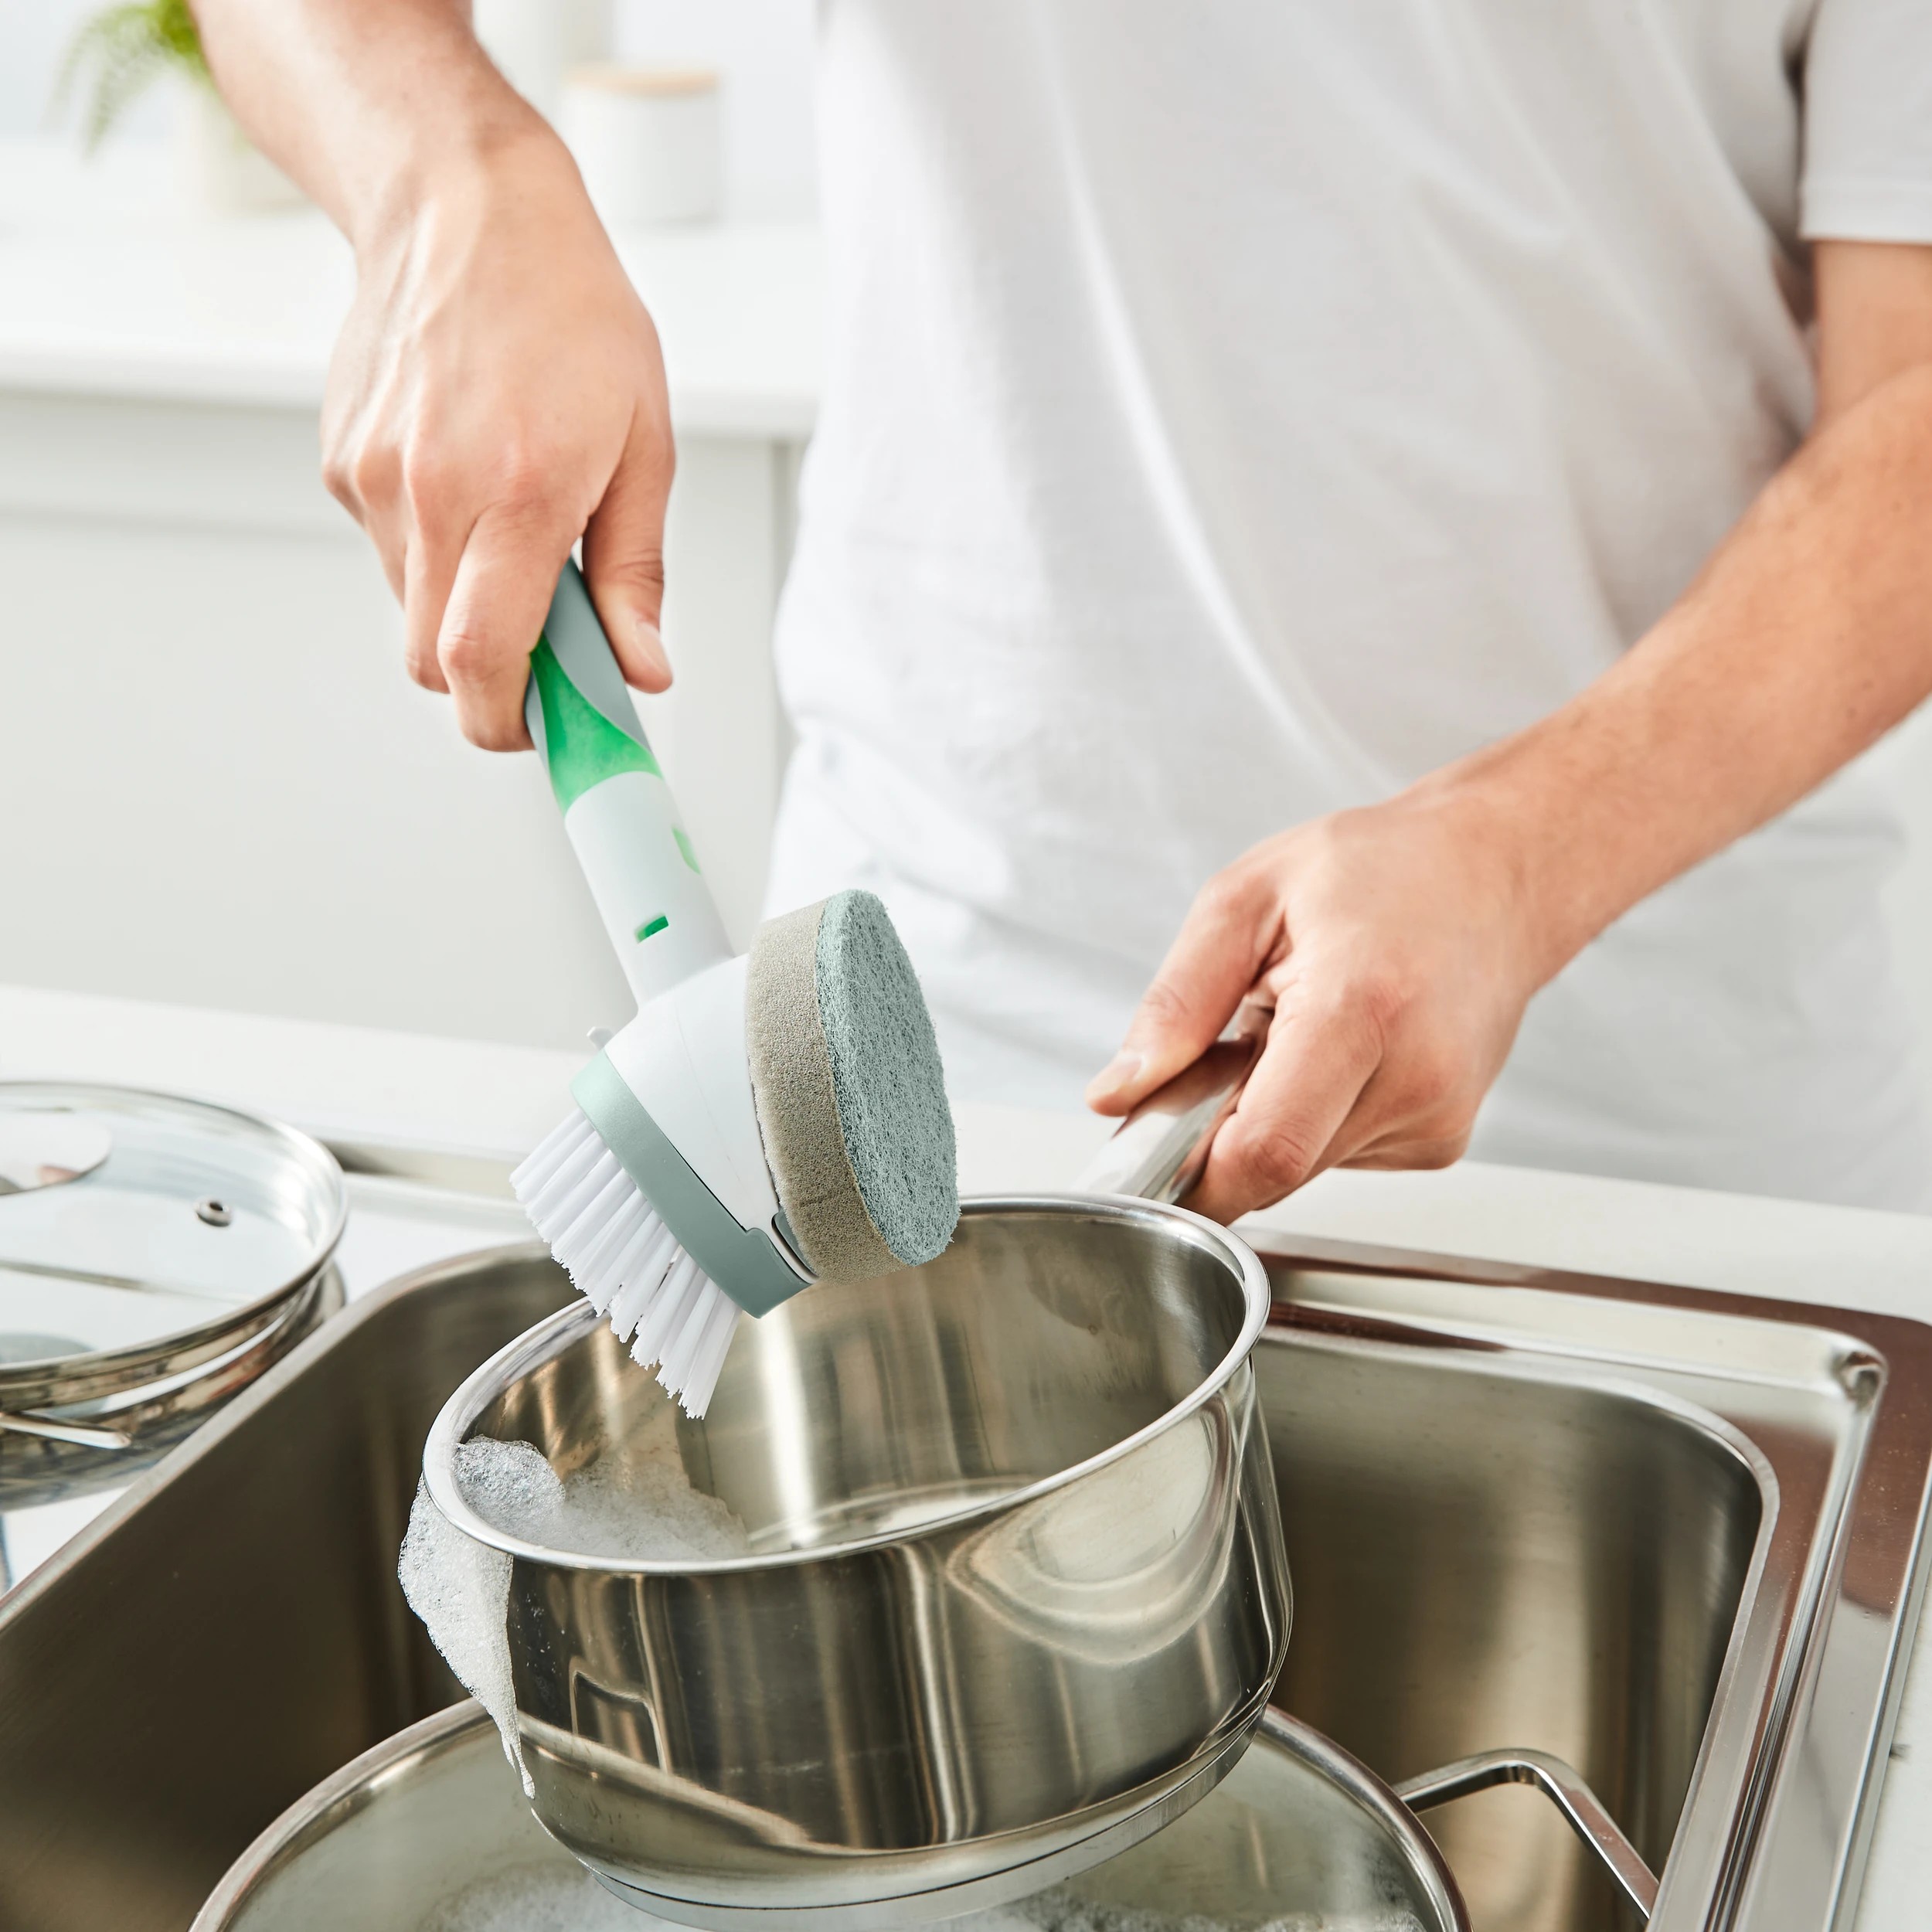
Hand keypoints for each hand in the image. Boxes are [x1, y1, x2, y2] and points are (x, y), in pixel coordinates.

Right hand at [322, 123, 673, 747]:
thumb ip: (634, 574)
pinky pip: (390, 551)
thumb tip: (640, 669)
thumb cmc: (571, 314)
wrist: (464, 208)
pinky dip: (433, 550)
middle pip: (436, 663)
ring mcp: (373, 480)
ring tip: (515, 525)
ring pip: (412, 610)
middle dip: (492, 682)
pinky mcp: (341, 463)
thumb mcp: (645, 445)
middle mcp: (430, 494)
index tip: (550, 734)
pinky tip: (468, 477)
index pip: (484, 664)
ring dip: (467, 606)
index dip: (511, 724)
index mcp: (516, 494)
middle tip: (551, 648)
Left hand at [1085, 784, 1545, 1222]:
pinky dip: (1317, 1116)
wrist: (1497, 874)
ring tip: (1301, 1032)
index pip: (1267, 1151)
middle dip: (1227, 1128)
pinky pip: (1341, 1156)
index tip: (1153, 1162)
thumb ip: (1176, 1004)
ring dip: (1275, 1116)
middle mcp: (1414, 1077)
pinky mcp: (1441, 1141)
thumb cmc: (1382, 871)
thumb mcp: (1246, 900)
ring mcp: (1437, 1117)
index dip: (1197, 1177)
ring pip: (1304, 1168)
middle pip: (1275, 1168)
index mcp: (1360, 1010)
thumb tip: (1118, 1093)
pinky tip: (1342, 1054)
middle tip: (1236, 1048)